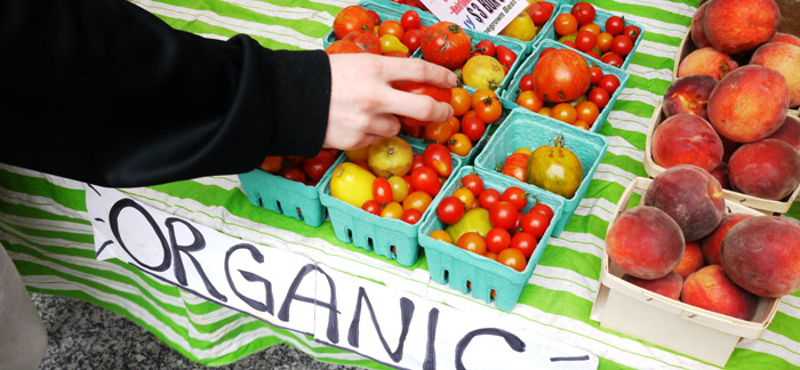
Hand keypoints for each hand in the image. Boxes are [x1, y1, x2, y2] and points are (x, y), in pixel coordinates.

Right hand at [324, 54, 456, 149]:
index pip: (419, 70)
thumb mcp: (352, 63)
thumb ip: (379, 72)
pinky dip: (369, 134)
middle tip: (445, 113)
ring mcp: (367, 121)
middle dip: (440, 112)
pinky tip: (353, 124)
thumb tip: (405, 80)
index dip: (440, 76)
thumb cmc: (318, 77)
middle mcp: (376, 96)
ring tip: (370, 114)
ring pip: (396, 127)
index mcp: (375, 69)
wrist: (287, 99)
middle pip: (423, 108)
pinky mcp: (356, 140)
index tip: (451, 81)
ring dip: (391, 122)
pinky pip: (374, 140)